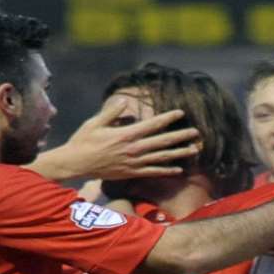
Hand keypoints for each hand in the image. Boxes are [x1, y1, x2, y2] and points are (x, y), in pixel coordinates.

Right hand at [30, 94, 200, 181]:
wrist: (76, 164)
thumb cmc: (83, 141)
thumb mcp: (95, 122)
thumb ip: (111, 112)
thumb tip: (123, 101)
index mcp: (126, 135)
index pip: (152, 125)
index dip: (168, 118)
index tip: (180, 113)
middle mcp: (133, 149)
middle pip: (162, 142)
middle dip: (181, 136)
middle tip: (196, 132)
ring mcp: (134, 163)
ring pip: (161, 158)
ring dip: (179, 153)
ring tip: (194, 149)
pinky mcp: (131, 173)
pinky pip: (153, 172)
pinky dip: (166, 171)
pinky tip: (179, 170)